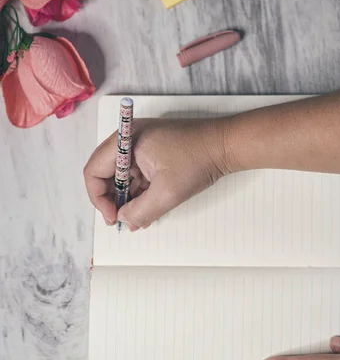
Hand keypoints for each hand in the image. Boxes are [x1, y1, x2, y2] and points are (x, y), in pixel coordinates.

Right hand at [84, 118, 227, 229]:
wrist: (226, 144)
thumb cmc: (198, 160)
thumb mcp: (167, 193)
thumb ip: (140, 211)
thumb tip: (124, 220)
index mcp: (126, 141)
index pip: (93, 171)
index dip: (98, 198)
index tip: (114, 217)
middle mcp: (129, 139)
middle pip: (104, 173)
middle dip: (112, 200)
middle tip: (124, 220)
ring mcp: (141, 144)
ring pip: (122, 176)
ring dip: (127, 198)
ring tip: (139, 218)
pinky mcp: (153, 150)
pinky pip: (137, 173)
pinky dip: (139, 191)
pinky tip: (148, 208)